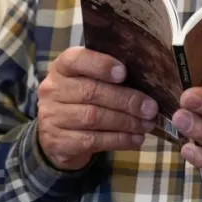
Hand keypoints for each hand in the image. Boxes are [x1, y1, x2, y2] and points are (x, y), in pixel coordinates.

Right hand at [37, 47, 159, 170]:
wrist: (56, 133)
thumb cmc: (82, 99)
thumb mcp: (90, 80)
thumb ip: (111, 76)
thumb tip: (150, 80)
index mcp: (62, 67)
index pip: (77, 59)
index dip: (101, 65)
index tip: (124, 72)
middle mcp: (52, 89)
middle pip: (91, 92)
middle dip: (126, 100)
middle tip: (150, 108)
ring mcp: (52, 116)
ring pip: (93, 118)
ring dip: (126, 122)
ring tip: (147, 124)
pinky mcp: (58, 141)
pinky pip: (92, 141)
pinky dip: (118, 140)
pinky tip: (135, 139)